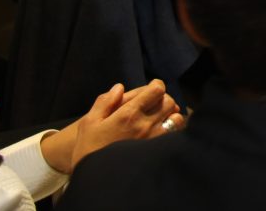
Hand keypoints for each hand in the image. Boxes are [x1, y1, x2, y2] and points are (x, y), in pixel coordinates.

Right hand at [42, 81, 183, 173]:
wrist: (95, 180)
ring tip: (159, 118)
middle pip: (168, 101)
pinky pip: (175, 135)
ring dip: (170, 115)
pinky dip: (173, 130)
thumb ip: (104, 102)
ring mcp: (154, 140)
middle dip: (163, 99)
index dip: (156, 86)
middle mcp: (145, 125)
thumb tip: (119, 88)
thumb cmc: (89, 150)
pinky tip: (162, 132)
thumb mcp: (89, 123)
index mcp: (128, 115)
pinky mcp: (158, 152)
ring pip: (176, 118)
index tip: (151, 89)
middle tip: (153, 105)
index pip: (157, 90)